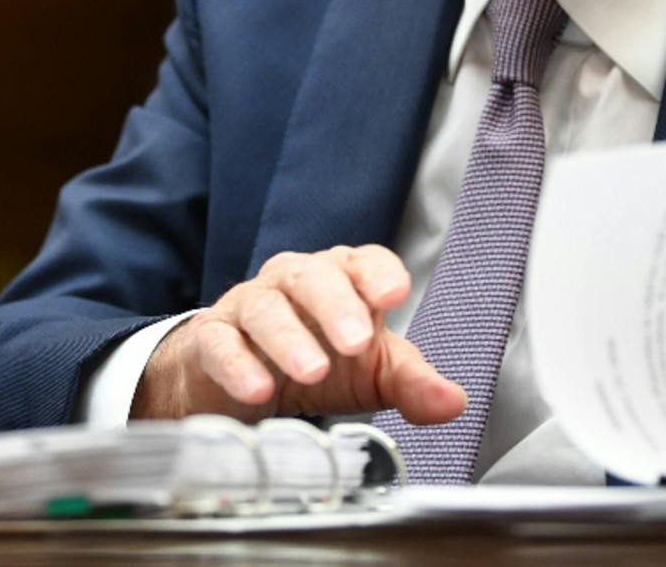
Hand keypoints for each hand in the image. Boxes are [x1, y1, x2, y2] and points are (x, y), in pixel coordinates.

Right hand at [130, 244, 464, 425]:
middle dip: (336, 306)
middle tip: (356, 342)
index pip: (363, 262)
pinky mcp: (211, 338)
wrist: (240, 382)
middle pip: (313, 276)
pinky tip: (257, 391)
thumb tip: (453, 402)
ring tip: (312, 372)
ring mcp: (249, 306)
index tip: (393, 295)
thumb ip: (411, 382)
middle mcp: (294, 282)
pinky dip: (238, 365)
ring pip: (266, 308)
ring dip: (289, 339)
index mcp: (341, 279)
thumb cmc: (316, 361)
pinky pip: (220, 343)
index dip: (379, 274)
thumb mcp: (369, 373)